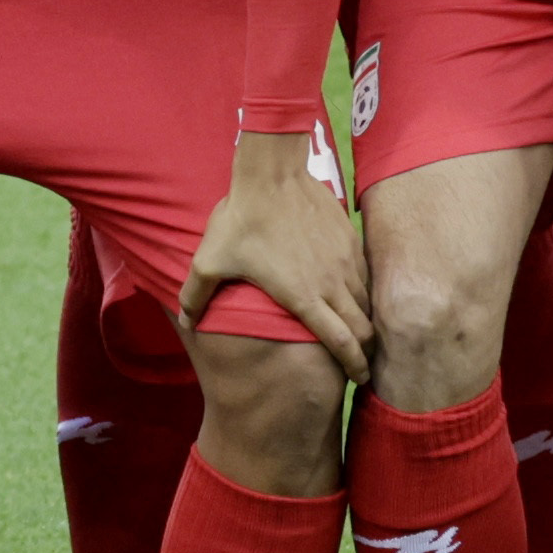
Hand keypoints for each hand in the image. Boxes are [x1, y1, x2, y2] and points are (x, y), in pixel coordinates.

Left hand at [182, 131, 370, 382]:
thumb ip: (195, 294)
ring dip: (364, 320)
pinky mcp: (349, 240)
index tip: (358, 378)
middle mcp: (332, 282)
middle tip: (361, 363)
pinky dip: (362, 292)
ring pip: (367, 302)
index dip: (354, 365)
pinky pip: (364, 275)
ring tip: (357, 331)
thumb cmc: (241, 220)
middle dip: (367, 351)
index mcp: (304, 296)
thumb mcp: (209, 260)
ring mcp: (345, 260)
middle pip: (364, 329)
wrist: (271, 174)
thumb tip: (185, 321)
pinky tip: (351, 294)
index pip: (342, 342)